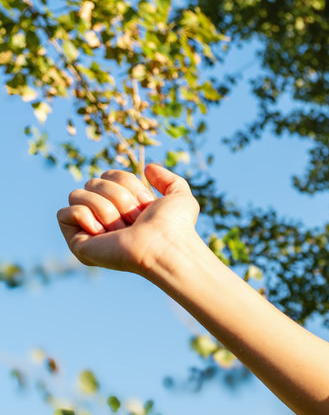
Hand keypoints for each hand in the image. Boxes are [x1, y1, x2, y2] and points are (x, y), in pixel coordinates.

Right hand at [56, 163, 199, 276]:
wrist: (165, 246)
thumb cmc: (175, 226)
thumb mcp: (180, 197)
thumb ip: (170, 181)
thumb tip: (148, 168)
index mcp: (122, 205)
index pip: (108, 174)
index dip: (129, 185)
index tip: (146, 206)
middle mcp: (104, 215)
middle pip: (93, 181)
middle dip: (118, 198)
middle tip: (134, 221)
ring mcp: (89, 229)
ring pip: (76, 194)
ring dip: (105, 210)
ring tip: (122, 230)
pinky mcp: (77, 242)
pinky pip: (63, 213)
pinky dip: (84, 218)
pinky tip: (103, 235)